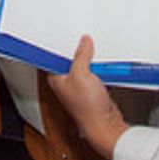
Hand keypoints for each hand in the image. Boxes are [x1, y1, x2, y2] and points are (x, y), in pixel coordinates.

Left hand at [46, 35, 129, 159]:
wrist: (105, 125)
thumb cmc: (88, 109)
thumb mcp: (81, 74)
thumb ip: (81, 56)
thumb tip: (83, 42)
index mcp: (56, 78)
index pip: (53, 56)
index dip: (58, 45)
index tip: (65, 34)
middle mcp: (66, 83)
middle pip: (71, 59)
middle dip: (78, 50)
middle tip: (85, 41)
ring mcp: (80, 86)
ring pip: (84, 66)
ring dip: (91, 60)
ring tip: (96, 53)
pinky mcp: (92, 90)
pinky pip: (95, 73)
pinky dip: (99, 69)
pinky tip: (104, 66)